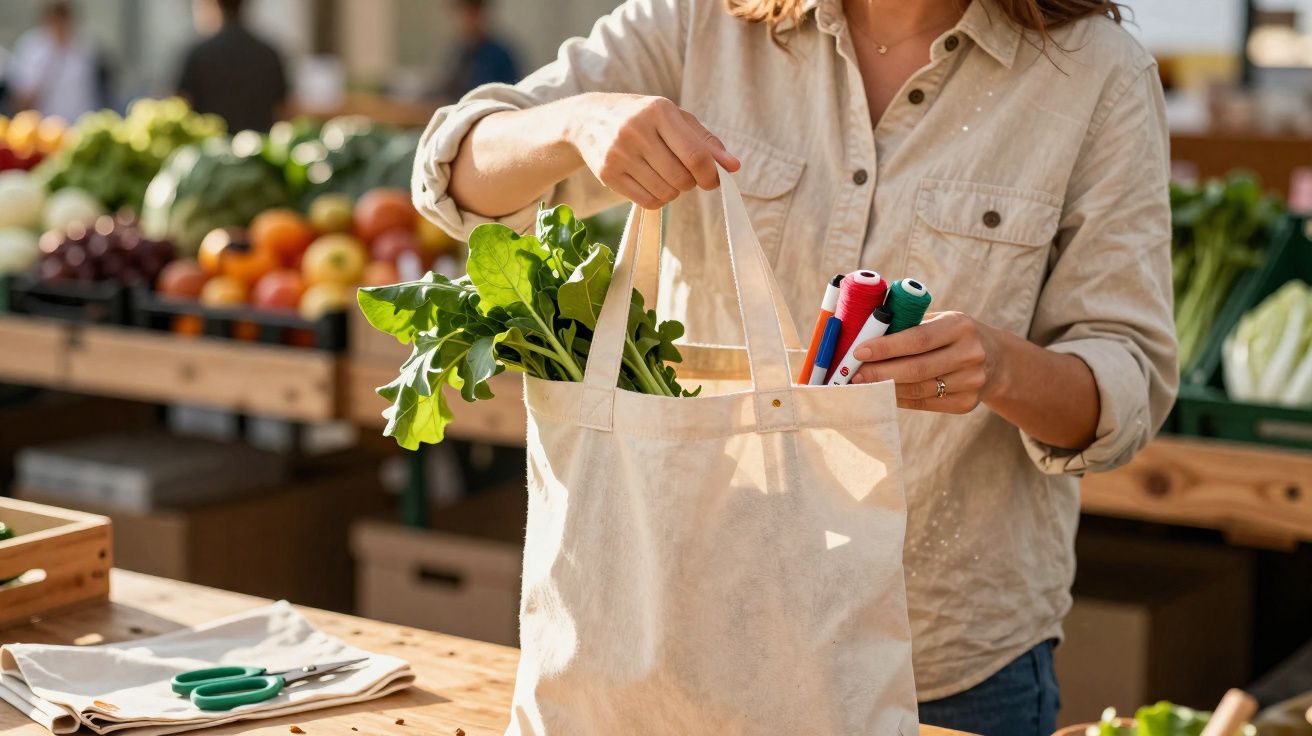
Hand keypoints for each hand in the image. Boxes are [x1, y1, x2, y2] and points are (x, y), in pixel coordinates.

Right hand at [566, 93, 740, 208]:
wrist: (588, 118)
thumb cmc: (643, 118)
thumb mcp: (675, 119)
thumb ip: (706, 142)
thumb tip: (734, 167)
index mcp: (659, 111)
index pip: (696, 156)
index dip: (711, 175)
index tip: (712, 180)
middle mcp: (636, 131)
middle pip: (682, 179)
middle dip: (690, 183)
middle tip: (684, 174)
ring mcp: (619, 154)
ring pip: (665, 193)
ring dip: (673, 191)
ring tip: (664, 174)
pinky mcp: (607, 174)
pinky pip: (647, 202)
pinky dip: (657, 199)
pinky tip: (651, 183)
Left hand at [849, 311, 1003, 413]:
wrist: (996, 360)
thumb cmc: (952, 335)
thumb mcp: (939, 320)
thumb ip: (907, 325)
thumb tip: (862, 335)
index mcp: (960, 326)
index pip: (918, 339)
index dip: (886, 347)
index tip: (858, 352)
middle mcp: (970, 354)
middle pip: (916, 369)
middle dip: (880, 372)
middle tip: (854, 375)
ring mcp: (971, 382)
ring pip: (918, 390)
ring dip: (886, 388)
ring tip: (863, 384)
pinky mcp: (966, 404)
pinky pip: (924, 404)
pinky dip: (900, 399)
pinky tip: (883, 393)